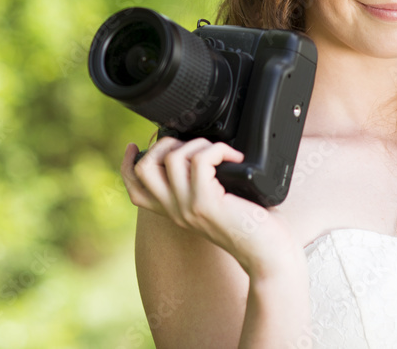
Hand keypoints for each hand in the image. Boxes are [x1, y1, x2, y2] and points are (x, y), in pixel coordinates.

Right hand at [120, 137, 296, 277]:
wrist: (268, 254)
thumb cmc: (251, 227)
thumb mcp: (215, 205)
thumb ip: (198, 186)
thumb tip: (197, 152)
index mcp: (175, 211)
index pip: (135, 189)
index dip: (128, 164)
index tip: (134, 145)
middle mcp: (176, 211)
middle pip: (144, 169)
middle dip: (163, 144)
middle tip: (190, 144)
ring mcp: (188, 208)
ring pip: (172, 158)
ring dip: (197, 143)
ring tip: (219, 151)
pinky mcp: (205, 203)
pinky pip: (201, 160)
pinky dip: (218, 150)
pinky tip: (234, 157)